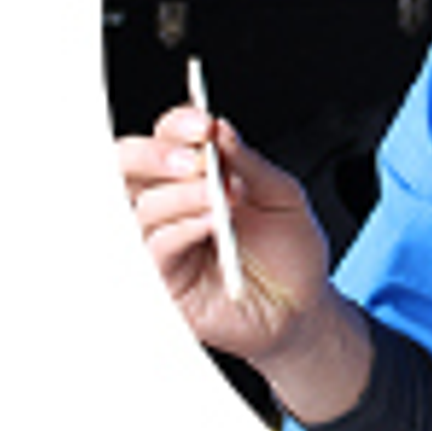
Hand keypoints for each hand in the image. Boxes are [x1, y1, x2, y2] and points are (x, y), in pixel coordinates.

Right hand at [118, 106, 369, 419]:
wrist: (304, 306)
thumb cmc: (291, 251)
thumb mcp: (284, 197)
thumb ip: (250, 164)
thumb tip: (221, 130)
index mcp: (195, 178)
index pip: (167, 140)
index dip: (177, 126)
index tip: (203, 124)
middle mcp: (170, 206)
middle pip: (128, 169)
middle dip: (156, 155)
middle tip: (196, 156)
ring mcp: (162, 243)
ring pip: (140, 208)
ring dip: (182, 194)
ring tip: (221, 196)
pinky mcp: (164, 281)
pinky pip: (155, 249)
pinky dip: (183, 228)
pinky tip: (212, 221)